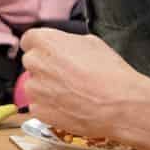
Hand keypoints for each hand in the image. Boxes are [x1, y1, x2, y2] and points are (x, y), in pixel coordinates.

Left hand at [18, 28, 149, 149]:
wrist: (119, 106)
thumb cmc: (110, 73)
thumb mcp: (92, 43)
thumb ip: (68, 42)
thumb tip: (63, 46)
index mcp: (45, 42)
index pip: (29, 40)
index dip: (42, 47)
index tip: (50, 53)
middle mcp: (35, 63)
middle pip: (32, 62)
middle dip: (45, 67)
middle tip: (67, 75)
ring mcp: (34, 88)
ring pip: (34, 85)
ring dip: (47, 88)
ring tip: (72, 93)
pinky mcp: (38, 110)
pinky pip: (39, 105)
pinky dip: (50, 106)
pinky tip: (70, 106)